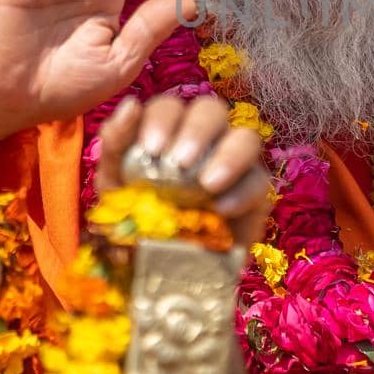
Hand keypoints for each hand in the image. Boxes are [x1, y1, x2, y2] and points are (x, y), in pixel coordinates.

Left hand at [96, 94, 271, 244]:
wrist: (157, 268)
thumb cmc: (135, 218)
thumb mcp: (114, 184)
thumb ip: (116, 144)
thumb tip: (130, 105)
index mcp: (169, 129)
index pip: (171, 106)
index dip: (163, 119)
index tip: (150, 149)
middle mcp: (206, 139)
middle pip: (212, 110)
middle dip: (197, 131)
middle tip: (180, 162)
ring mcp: (235, 164)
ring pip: (247, 137)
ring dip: (228, 154)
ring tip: (207, 184)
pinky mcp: (255, 194)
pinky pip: (259, 181)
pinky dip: (242, 191)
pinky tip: (220, 209)